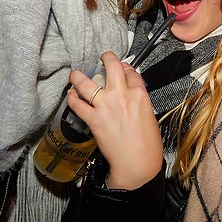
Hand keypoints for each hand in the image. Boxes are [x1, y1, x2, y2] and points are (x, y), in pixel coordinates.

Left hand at [67, 52, 162, 190]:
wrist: (137, 163)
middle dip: (106, 58)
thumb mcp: (149, 116)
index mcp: (140, 95)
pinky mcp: (94, 119)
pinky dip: (72, 98)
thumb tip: (128, 94)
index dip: (125, 67)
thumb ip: (138, 101)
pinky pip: (78, 104)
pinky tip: (71, 96)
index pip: (131, 71)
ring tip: (75, 74)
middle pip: (112, 66)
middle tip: (102, 58)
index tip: (121, 67)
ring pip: (87, 83)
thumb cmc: (147, 146)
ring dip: (78, 76)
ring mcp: (106, 106)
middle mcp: (122, 96)